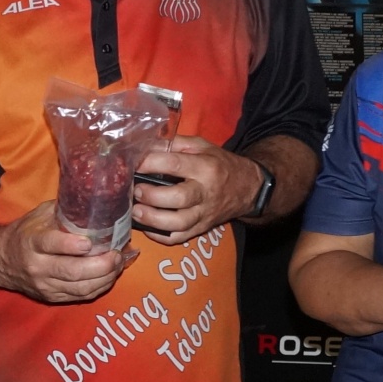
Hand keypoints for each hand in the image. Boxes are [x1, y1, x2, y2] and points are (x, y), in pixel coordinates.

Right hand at [0, 201, 129, 303]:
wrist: (1, 260)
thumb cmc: (25, 233)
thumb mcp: (39, 215)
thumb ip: (64, 210)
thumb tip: (96, 201)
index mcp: (32, 241)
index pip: (50, 244)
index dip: (70, 245)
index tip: (89, 243)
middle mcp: (37, 266)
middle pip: (71, 271)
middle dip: (100, 265)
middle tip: (117, 254)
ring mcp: (45, 285)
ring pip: (80, 288)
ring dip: (105, 278)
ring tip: (118, 264)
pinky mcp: (52, 297)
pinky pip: (81, 296)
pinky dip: (99, 287)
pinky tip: (110, 276)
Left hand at [131, 136, 261, 244]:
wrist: (247, 188)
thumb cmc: (219, 164)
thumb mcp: (201, 146)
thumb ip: (174, 143)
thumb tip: (145, 145)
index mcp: (204, 167)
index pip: (175, 164)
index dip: (151, 164)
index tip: (135, 163)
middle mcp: (205, 192)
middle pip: (178, 198)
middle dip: (152, 196)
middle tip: (136, 191)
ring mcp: (204, 214)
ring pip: (178, 223)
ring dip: (153, 219)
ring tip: (136, 211)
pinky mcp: (201, 228)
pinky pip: (179, 237)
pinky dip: (160, 236)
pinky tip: (147, 227)